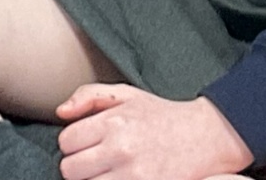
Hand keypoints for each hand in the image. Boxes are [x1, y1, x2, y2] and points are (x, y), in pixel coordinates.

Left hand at [55, 87, 252, 179]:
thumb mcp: (127, 95)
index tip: (88, 142)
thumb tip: (60, 112)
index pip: (66, 141)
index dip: (74, 143)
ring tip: (109, 171)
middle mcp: (121, 149)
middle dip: (79, 165)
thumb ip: (89, 96)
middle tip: (97, 159)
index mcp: (114, 122)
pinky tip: (119, 178)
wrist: (205, 137)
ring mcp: (133, 176)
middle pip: (70, 169)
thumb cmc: (162, 116)